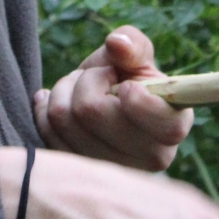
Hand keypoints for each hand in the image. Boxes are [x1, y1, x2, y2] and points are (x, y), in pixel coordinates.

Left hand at [36, 25, 192, 171]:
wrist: (102, 102)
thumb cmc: (126, 76)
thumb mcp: (136, 54)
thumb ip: (132, 45)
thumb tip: (117, 44)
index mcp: (172, 126)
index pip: (163, 124)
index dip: (137, 99)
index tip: (126, 85)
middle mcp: (149, 158)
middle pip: (91, 111)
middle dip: (87, 80)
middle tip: (98, 77)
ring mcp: (112, 171)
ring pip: (63, 119)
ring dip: (64, 91)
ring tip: (79, 88)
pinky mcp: (80, 174)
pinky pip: (47, 133)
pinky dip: (46, 110)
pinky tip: (60, 104)